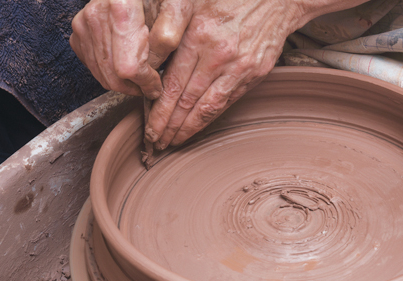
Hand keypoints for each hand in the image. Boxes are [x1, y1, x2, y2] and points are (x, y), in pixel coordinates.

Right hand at [70, 0, 190, 98]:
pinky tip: (129, 63)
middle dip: (135, 86)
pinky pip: (94, 67)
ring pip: (102, 75)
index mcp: (120, 7)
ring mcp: (84, 25)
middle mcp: (96, 15)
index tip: (158, 84)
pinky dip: (112, 73)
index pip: (129, 66)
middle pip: (112, 75)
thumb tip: (153, 67)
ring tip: (144, 74)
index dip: (146, 82)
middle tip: (152, 84)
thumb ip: (168, 37)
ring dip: (125, 82)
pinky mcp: (79, 33)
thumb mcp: (179, 8)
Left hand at [143, 0, 306, 148]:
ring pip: (208, 107)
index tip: (148, 128)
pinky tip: (198, 126)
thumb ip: (167, 27)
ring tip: (174, 141)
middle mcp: (220, 55)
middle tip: (156, 144)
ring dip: (189, 129)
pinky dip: (210, 117)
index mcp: (199, 35)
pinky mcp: (255, 74)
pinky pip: (228, 101)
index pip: (173, 84)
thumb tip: (147, 61)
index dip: (159, 111)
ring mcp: (239, 67)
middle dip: (169, 127)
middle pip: (188, 101)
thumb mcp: (190, 0)